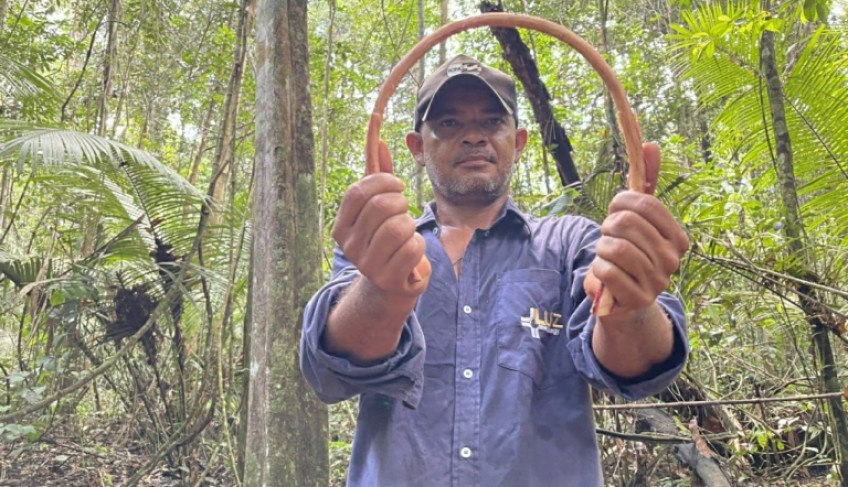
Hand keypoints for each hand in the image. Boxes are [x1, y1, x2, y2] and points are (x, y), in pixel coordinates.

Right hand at [331, 140, 430, 297]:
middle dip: (400, 202)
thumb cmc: (386, 239)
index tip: (396, 185)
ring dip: (410, 224)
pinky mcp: (389, 279)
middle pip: (381, 206)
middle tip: (403, 209)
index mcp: (341, 226)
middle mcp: (349, 247)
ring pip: (399, 227)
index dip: (383, 181)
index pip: (358, 192)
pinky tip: (411, 251)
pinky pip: (413, 248)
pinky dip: (419, 244)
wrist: (391, 285)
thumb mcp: (378, 209)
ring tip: (406, 232)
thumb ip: (379, 178)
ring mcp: (367, 265)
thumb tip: (380, 142)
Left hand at [584, 143, 688, 313]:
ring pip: (613, 247)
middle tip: (610, 239)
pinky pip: (607, 271)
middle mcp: (673, 259)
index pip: (644, 203)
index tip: (615, 211)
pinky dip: (598, 269)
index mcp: (677, 237)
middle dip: (607, 228)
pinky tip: (605, 274)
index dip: (620, 203)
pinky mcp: (638, 299)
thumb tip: (650, 144)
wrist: (623, 299)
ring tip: (607, 256)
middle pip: (625, 223)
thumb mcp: (636, 218)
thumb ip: (645, 181)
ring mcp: (658, 281)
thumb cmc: (629, 251)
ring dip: (601, 249)